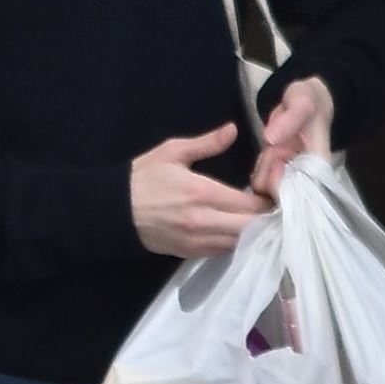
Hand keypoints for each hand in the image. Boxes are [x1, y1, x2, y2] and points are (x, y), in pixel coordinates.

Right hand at [130, 120, 271, 257]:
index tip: (271, 190)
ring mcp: (197, 241)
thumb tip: (233, 130)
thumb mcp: (172, 152)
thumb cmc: (143, 178)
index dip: (266, 199)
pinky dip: (235, 242)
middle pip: (251, 228)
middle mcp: (204, 221)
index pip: (249, 203)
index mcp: (202, 193)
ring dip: (252, 232)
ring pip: (240, 243)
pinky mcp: (190, 253)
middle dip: (264, 218)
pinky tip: (237, 229)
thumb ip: (207, 143)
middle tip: (270, 207)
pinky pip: (223, 251)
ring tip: (258, 219)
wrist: (114, 211)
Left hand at [249, 75, 334, 201]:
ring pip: (267, 191)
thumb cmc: (309, 102)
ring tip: (272, 149)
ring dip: (263, 169)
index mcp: (318, 167)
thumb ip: (290, 120)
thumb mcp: (302, 102)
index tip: (276, 157)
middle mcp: (307, 180)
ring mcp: (292, 179)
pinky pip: (261, 184)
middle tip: (274, 149)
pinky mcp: (280, 177)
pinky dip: (259, 170)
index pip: (299, 194)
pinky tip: (266, 155)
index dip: (280, 182)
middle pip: (279, 195)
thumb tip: (270, 139)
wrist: (306, 102)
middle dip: (269, 172)